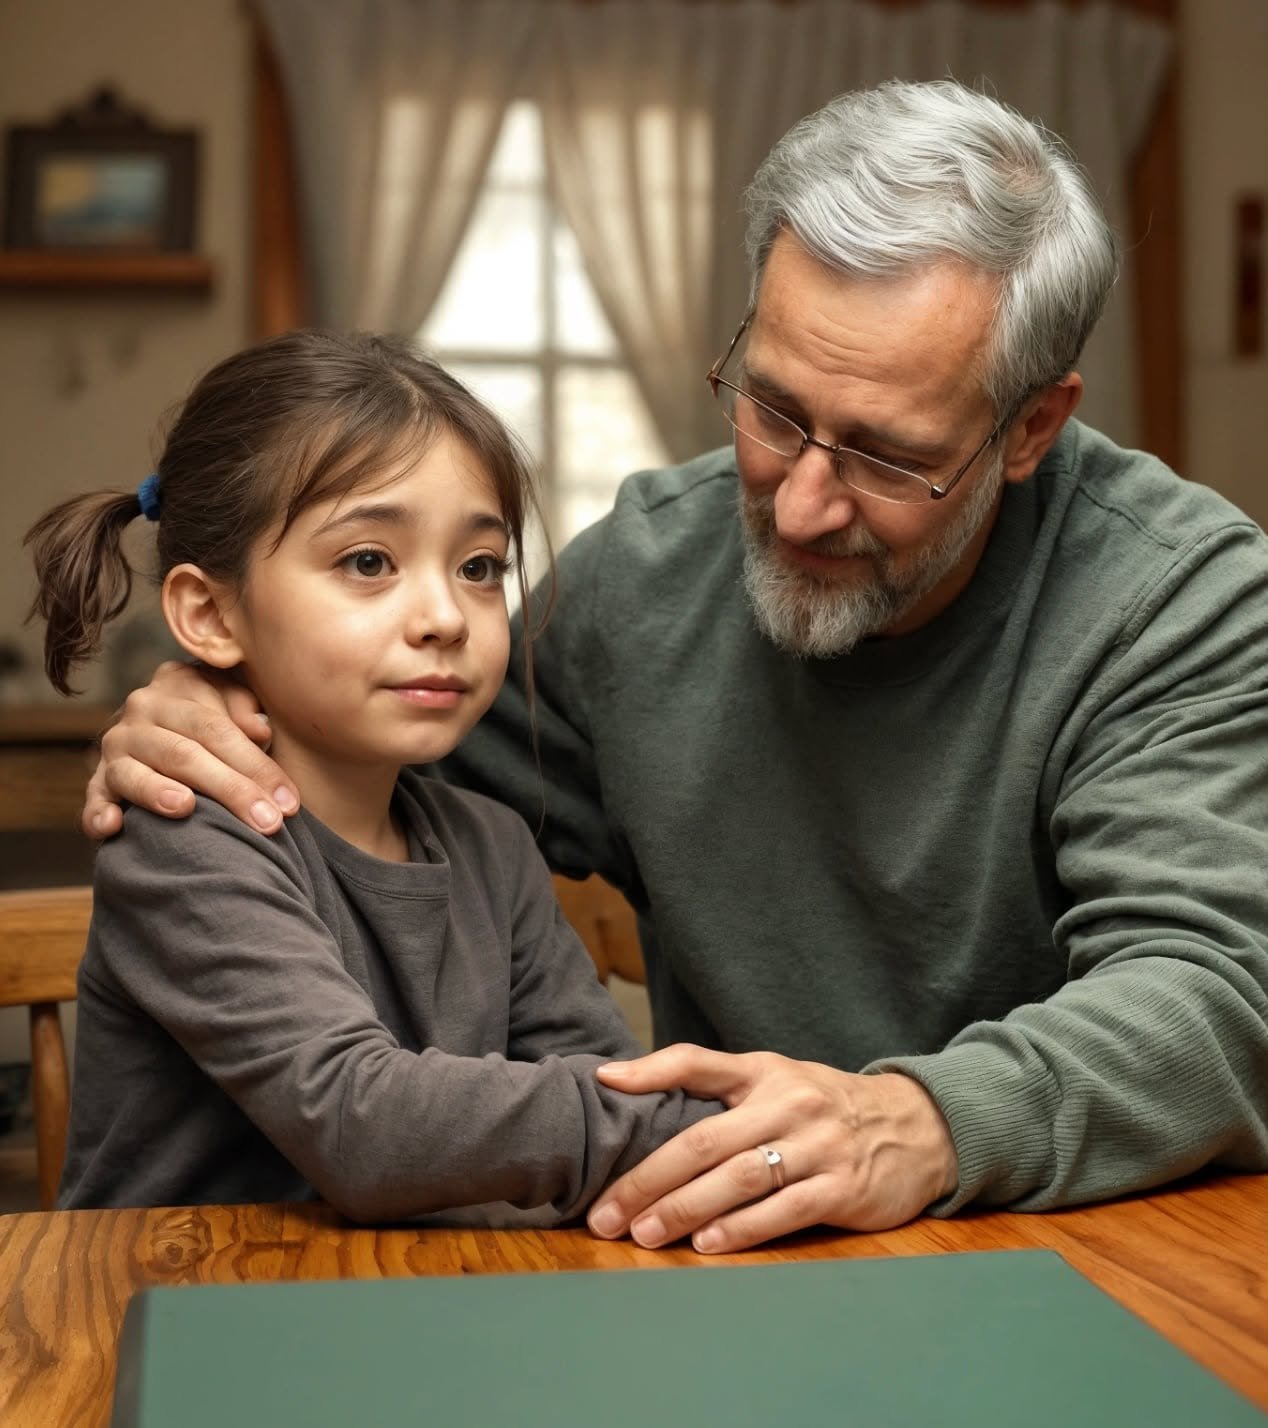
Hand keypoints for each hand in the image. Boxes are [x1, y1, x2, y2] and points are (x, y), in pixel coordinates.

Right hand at [83, 661, 298, 838]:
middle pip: (186, 752)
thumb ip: (246, 707)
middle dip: (231, 790)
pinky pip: (94, 797)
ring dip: (158, 792)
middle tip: (267, 822)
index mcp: (178, 683)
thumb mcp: (237, 699)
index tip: (289, 801)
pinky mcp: (99, 780)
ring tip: (184, 808)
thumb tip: (260, 728)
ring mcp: (117, 745)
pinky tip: (112, 827)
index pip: (217, 727)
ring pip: (138, 772)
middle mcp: (142, 709)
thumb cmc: (221, 719)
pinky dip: (98, 812)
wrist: (174, 727)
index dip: (256, 765)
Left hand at [587, 1045, 957, 1252]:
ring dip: (685, 1210)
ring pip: (737, 1180)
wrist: (915, 1126)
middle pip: (704, 1141)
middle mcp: (787, 1103)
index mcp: (764, 1071)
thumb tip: (636, 1088)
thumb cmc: (824, 1106)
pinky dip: (740, 1230)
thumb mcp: (775, 1079)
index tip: (603, 1084)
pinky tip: (706, 1245)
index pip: (697, 1063)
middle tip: (607, 1213)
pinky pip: (782, 1211)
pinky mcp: (842, 1188)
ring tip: (644, 1234)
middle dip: (649, 1180)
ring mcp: (817, 1146)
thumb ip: (716, 1085)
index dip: (649, 1070)